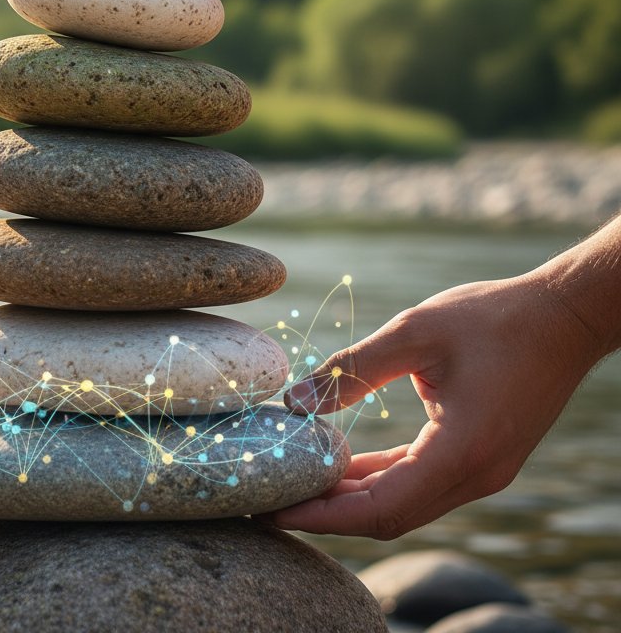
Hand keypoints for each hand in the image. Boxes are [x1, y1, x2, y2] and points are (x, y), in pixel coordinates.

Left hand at [258, 273, 606, 537]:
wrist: (563, 317)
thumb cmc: (492, 319)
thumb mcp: (413, 332)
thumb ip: (352, 369)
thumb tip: (293, 401)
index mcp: (462, 453)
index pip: (380, 508)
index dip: (323, 514)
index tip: (274, 511)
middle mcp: (475, 476)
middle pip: (389, 516)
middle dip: (327, 513)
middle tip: (269, 500)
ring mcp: (482, 471)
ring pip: (404, 502)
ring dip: (351, 497)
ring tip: (295, 483)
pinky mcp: (480, 456)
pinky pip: (419, 480)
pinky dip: (378, 477)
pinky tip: (340, 463)